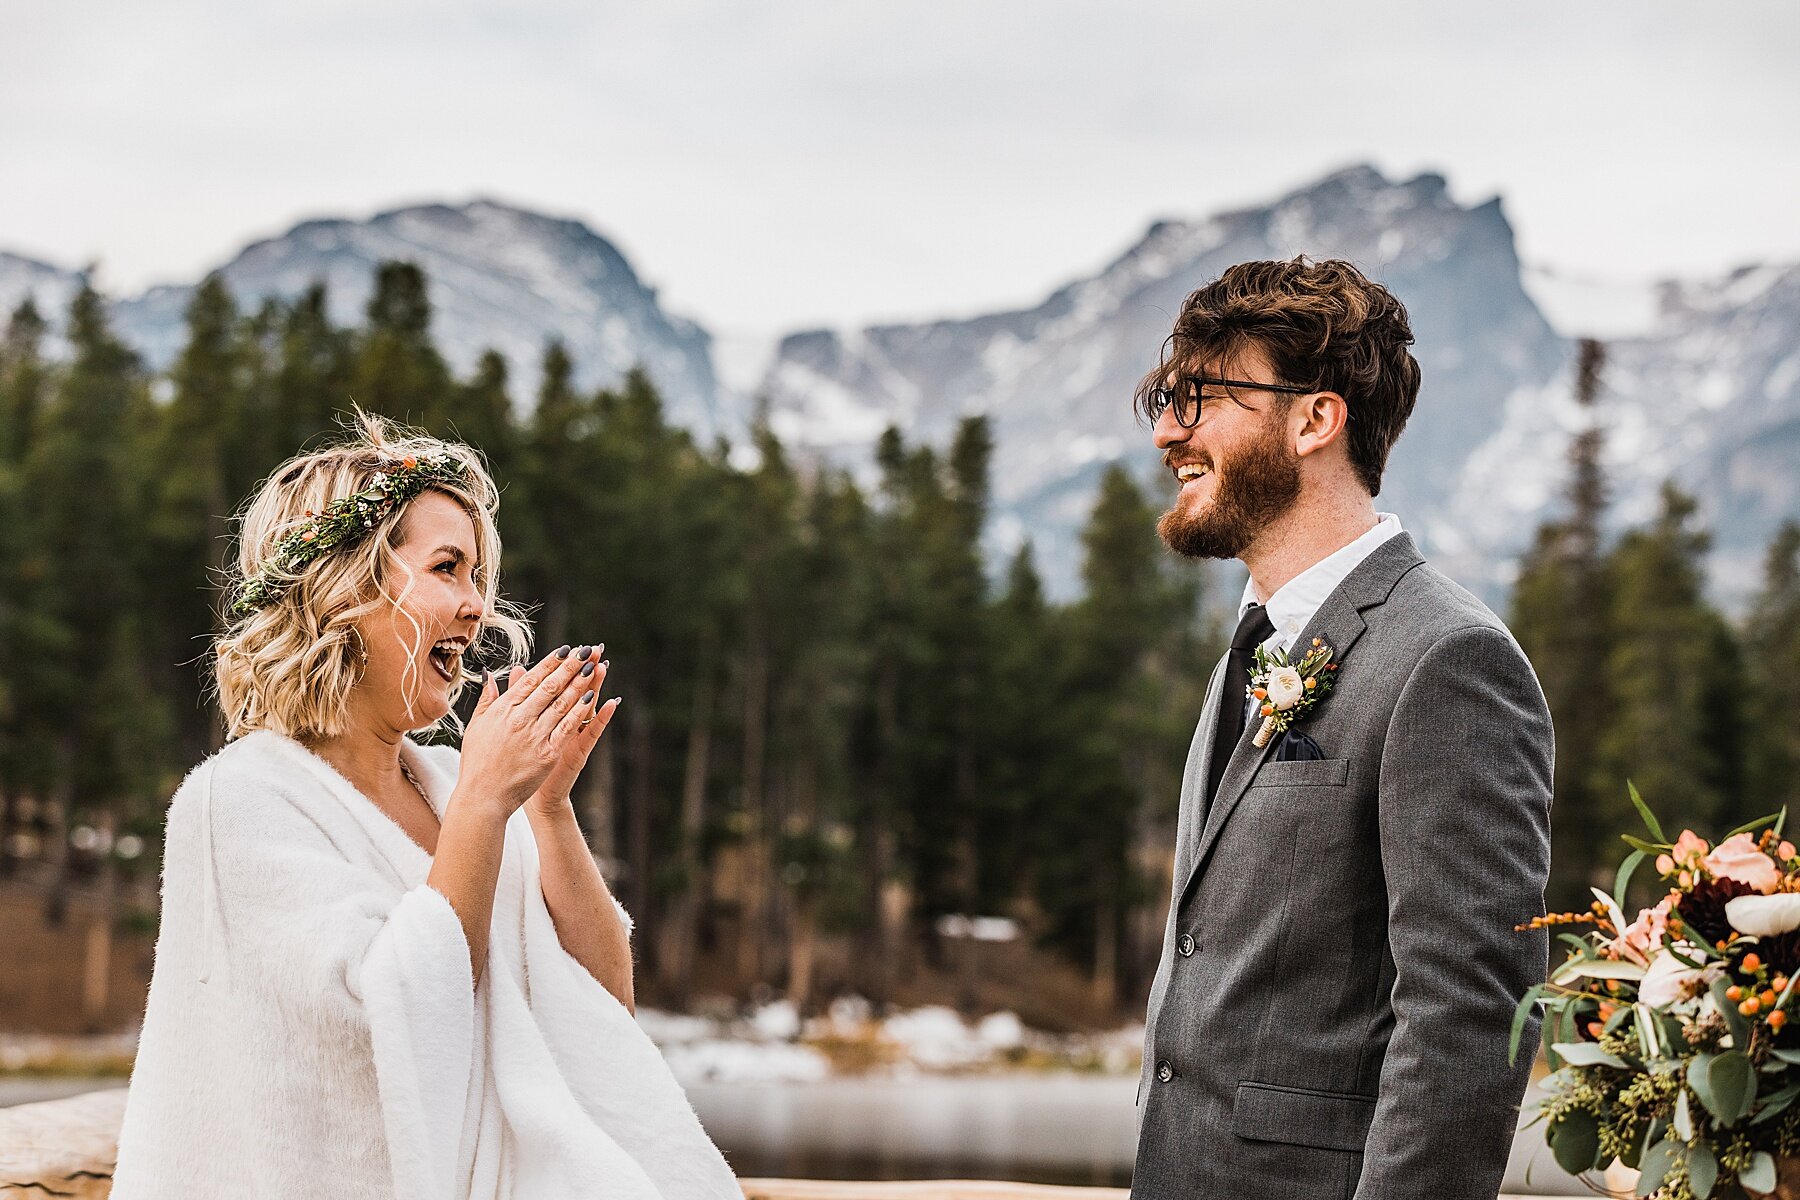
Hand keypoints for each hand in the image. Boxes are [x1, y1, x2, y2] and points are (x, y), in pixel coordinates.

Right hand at [456, 645, 612, 816]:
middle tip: (586, 650)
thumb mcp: (477, 726)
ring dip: (579, 683)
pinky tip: (591, 698)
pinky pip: (567, 727)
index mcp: (502, 710)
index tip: (564, 650)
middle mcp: (519, 719)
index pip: (530, 680)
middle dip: (569, 666)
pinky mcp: (547, 753)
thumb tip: (490, 675)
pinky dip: (580, 712)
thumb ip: (487, 700)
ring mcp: (534, 736)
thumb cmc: (477, 762)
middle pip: (549, 687)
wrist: (482, 796)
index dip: (549, 664)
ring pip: (561, 703)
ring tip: (593, 667)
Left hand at [528, 654, 618, 815]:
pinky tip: (611, 704)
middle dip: (585, 669)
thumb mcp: (518, 725)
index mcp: (550, 714)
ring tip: (604, 668)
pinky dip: (601, 719)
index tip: (573, 647)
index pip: (559, 684)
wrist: (528, 796)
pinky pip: (591, 733)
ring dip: (597, 688)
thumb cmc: (522, 761)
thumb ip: (519, 698)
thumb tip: (514, 669)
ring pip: (587, 707)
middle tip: (595, 649)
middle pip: (577, 690)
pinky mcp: (578, 752)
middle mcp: (565, 723)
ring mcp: (574, 736)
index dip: (566, 666)